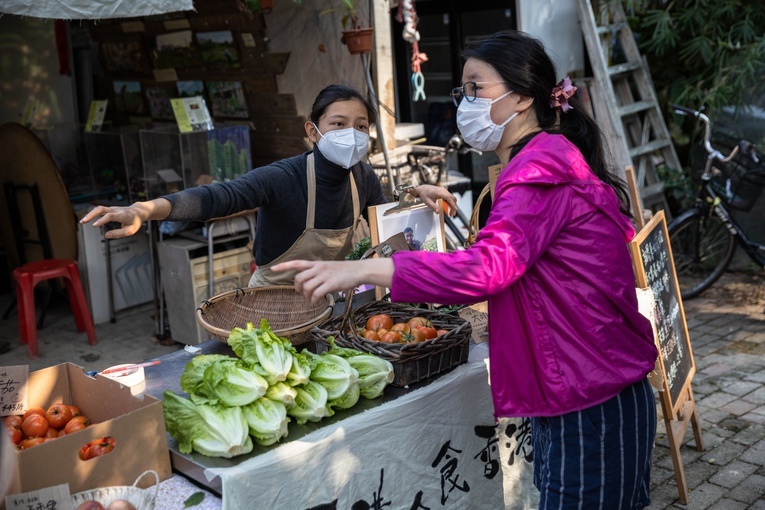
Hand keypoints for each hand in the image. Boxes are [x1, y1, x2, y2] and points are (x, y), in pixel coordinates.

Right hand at [79, 199, 169, 238]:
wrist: (138, 211)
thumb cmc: (135, 222)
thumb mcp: (131, 230)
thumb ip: (119, 233)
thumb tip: (106, 235)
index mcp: (122, 215)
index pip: (110, 216)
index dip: (102, 220)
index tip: (94, 225)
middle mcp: (115, 210)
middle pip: (101, 209)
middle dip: (91, 215)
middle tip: (83, 222)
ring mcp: (112, 208)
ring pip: (98, 208)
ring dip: (89, 214)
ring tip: (82, 222)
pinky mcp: (109, 209)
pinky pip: (99, 210)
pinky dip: (92, 214)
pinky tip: (86, 220)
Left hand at [273, 258, 393, 303]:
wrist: (358, 270)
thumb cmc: (344, 271)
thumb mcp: (328, 268)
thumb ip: (317, 273)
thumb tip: (308, 283)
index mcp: (316, 264)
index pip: (296, 263)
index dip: (283, 266)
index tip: (272, 269)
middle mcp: (318, 268)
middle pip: (299, 279)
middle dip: (297, 288)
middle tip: (301, 293)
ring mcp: (324, 276)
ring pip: (306, 287)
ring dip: (306, 296)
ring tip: (311, 298)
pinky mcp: (331, 283)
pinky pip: (316, 294)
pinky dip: (314, 300)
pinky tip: (317, 301)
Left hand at [411, 184, 457, 216]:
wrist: (422, 189)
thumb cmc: (424, 194)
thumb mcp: (427, 202)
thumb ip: (433, 207)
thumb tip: (438, 212)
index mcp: (439, 192)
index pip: (449, 198)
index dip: (453, 204)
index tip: (455, 210)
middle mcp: (443, 190)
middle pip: (452, 198)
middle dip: (453, 207)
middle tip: (451, 214)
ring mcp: (444, 190)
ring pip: (452, 198)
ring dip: (452, 205)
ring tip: (450, 213)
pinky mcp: (444, 192)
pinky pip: (449, 197)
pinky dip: (450, 203)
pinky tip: (449, 208)